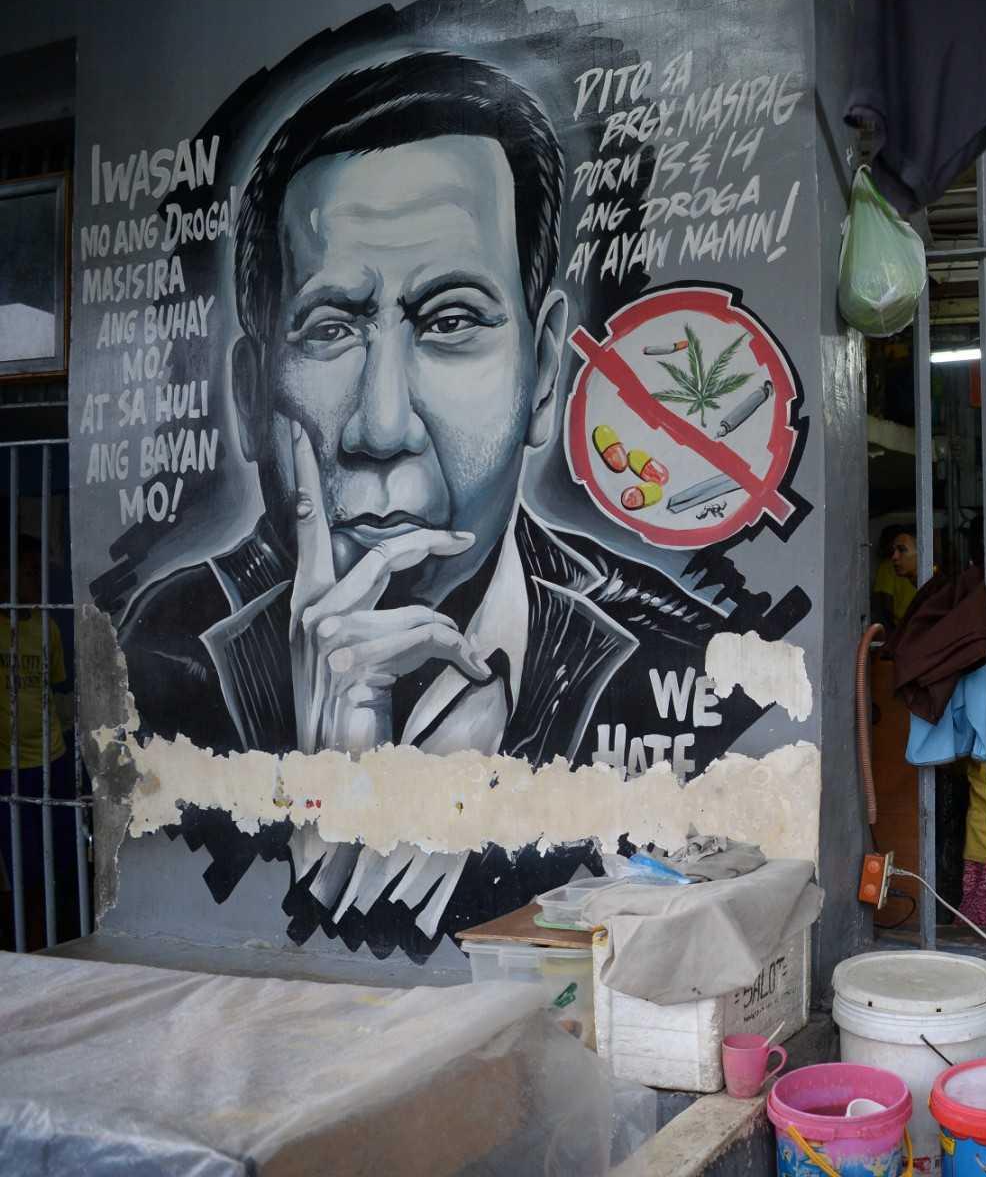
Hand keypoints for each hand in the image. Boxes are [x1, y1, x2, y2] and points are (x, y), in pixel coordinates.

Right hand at [287, 422, 488, 753]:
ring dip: (452, 638)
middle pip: (383, 554)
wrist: (334, 768)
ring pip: (420, 609)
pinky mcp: (355, 657)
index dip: (302, 477)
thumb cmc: (349, 715)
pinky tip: (473, 674)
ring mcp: (330, 634)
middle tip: (464, 540)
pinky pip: (431, 635)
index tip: (297, 433)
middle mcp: (311, 612)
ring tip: (466, 666)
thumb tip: (425, 602)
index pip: (306, 529)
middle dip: (430, 542)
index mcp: (307, 604)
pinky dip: (461, 654)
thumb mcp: (357, 655)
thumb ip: (377, 616)